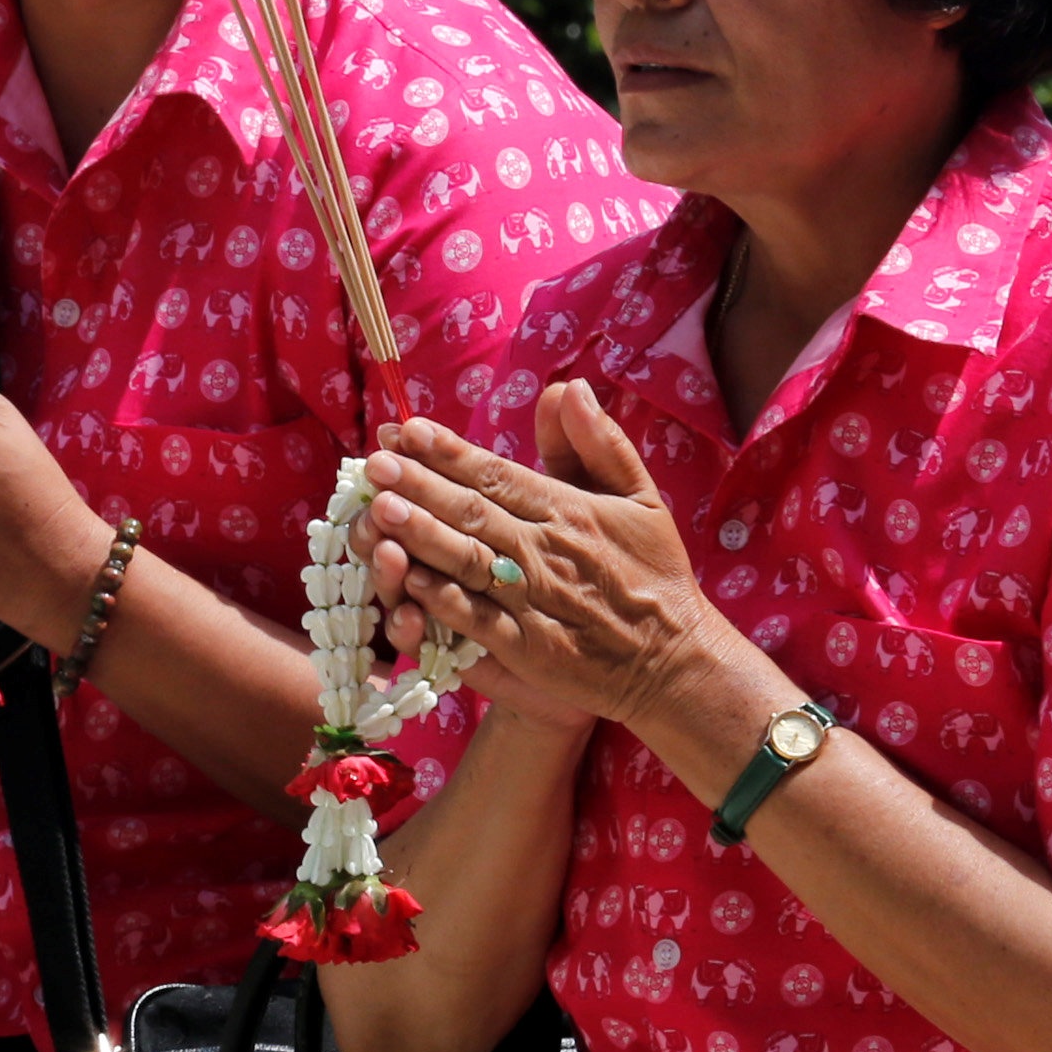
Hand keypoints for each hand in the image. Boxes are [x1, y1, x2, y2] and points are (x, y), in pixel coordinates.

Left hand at [356, 382, 736, 736]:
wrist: (677, 663)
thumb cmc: (653, 575)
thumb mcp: (641, 499)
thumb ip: (598, 444)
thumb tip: (570, 388)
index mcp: (569, 511)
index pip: (497, 474)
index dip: (448, 452)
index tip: (405, 429)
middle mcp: (547, 553)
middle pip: (473, 512)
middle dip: (420, 485)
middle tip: (374, 462)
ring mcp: (535, 604)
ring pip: (468, 563)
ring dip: (422, 536)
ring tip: (381, 509)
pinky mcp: (528, 650)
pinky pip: (478, 623)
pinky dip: (443, 603)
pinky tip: (407, 583)